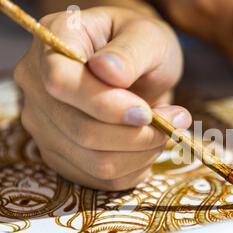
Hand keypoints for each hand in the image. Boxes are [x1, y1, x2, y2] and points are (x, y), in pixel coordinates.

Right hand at [14, 7, 191, 190]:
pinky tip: (151, 145)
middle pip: (82, 131)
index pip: (62, 83)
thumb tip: (108, 71)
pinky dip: (137, 167)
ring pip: (95, 162)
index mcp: (53, 43)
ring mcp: (46, 126)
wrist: (139, 68)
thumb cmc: (142, 45)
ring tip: (167, 130)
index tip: (146, 111)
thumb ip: (129, 52)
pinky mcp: (63, 155)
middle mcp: (37, 87)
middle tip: (176, 118)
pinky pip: (102, 179)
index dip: (106, 104)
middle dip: (138, 133)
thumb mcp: (146, 36)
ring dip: (143, 152)